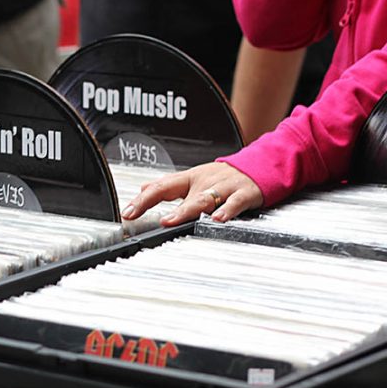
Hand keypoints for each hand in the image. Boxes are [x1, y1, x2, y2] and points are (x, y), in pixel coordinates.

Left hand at [120, 162, 263, 225]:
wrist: (259, 166)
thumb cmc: (223, 177)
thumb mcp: (193, 178)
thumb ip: (168, 185)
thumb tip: (143, 189)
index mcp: (189, 179)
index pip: (160, 187)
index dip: (142, 200)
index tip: (127, 213)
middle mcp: (203, 181)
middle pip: (178, 192)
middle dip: (156, 202)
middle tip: (138, 214)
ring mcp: (224, 187)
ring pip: (204, 198)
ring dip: (187, 210)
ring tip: (172, 220)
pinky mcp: (244, 193)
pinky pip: (235, 203)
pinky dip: (227, 210)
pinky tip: (217, 219)